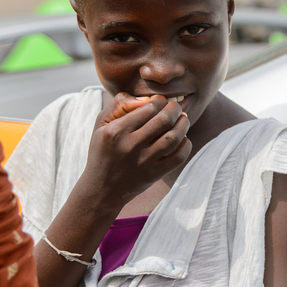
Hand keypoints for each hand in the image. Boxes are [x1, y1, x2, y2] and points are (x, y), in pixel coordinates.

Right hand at [83, 92, 191, 208]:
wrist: (101, 188)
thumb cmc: (103, 150)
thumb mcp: (101, 124)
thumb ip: (119, 104)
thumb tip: (145, 98)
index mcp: (116, 131)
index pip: (149, 107)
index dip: (160, 100)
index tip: (161, 100)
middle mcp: (130, 146)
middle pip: (164, 120)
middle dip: (175, 108)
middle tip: (176, 107)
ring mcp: (144, 162)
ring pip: (173, 137)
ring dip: (183, 124)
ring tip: (183, 119)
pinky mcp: (154, 175)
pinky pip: (178, 158)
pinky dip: (186, 145)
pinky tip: (183, 138)